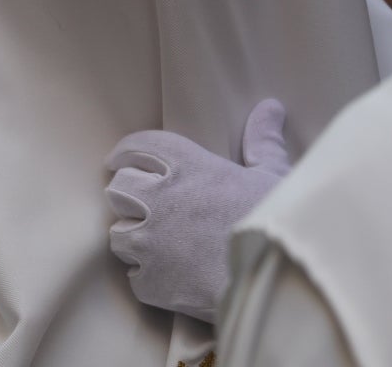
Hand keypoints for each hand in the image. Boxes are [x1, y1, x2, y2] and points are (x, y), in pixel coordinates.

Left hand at [105, 99, 290, 323]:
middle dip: (128, 194)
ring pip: (118, 233)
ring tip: (155, 241)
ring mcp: (151, 244)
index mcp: (189, 167)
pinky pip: (133, 274)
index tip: (119, 159)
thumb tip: (269, 108)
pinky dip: (146, 274)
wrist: (271, 283)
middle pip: (119, 188)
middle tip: (141, 202)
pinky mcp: (150, 282)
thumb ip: (262, 141)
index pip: (140, 146)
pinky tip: (167, 273)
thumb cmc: (273, 225)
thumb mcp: (273, 176)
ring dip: (134, 235)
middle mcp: (162, 200)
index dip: (126, 151)